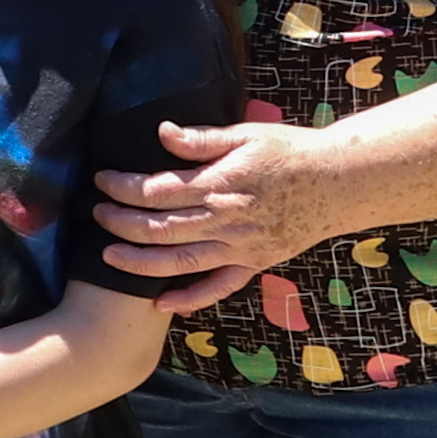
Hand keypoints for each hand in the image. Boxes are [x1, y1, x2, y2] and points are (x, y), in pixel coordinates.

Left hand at [93, 116, 359, 310]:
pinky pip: (218, 288)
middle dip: (122, 224)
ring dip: (141, 264)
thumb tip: (162, 132)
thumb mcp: (246, 134)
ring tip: (109, 258)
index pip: (158, 191)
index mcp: (221, 185)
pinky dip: (189, 299)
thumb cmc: (291, 152)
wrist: (340, 183)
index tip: (101, 181)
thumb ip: (202, 139)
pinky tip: (161, 304)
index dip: (124, 187)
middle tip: (96, 215)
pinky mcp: (255, 264)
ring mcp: (241, 248)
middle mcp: (227, 221)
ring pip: (181, 263)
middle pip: (161, 229)